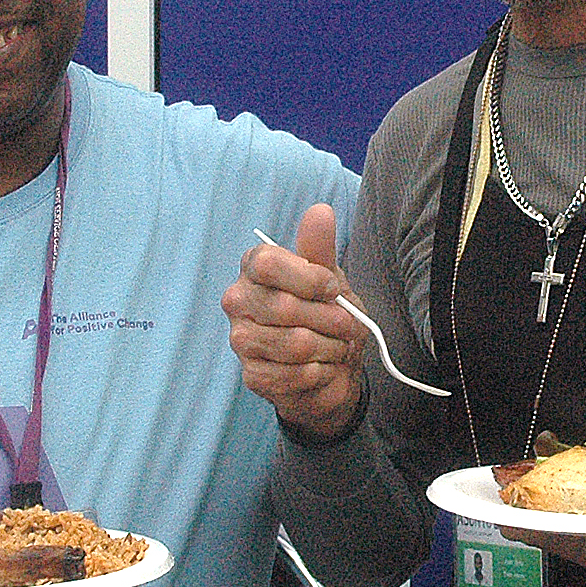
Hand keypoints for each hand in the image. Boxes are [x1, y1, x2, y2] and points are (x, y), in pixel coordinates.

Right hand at [223, 203, 368, 438]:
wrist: (331, 366)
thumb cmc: (326, 316)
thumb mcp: (329, 279)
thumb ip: (320, 248)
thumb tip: (320, 211)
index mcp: (254, 268)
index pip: (268, 264)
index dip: (309, 278)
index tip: (333, 289)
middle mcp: (238, 301)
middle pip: (285, 307)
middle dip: (330, 318)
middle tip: (346, 324)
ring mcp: (241, 339)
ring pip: (294, 343)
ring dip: (329, 347)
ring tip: (336, 346)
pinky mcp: (251, 375)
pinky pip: (292, 374)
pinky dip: (320, 373)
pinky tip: (322, 367)